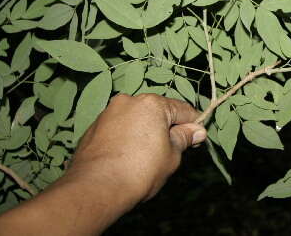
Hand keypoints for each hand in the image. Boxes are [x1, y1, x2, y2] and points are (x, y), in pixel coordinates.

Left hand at [66, 93, 206, 202]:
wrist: (95, 188)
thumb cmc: (139, 171)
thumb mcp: (172, 156)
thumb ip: (184, 139)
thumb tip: (197, 131)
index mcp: (152, 104)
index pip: (183, 110)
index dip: (194, 125)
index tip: (197, 139)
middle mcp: (129, 102)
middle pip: (157, 112)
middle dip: (167, 128)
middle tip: (172, 151)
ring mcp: (108, 113)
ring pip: (136, 119)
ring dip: (145, 133)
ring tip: (147, 157)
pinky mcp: (93, 128)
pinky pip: (118, 129)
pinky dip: (126, 138)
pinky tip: (128, 158)